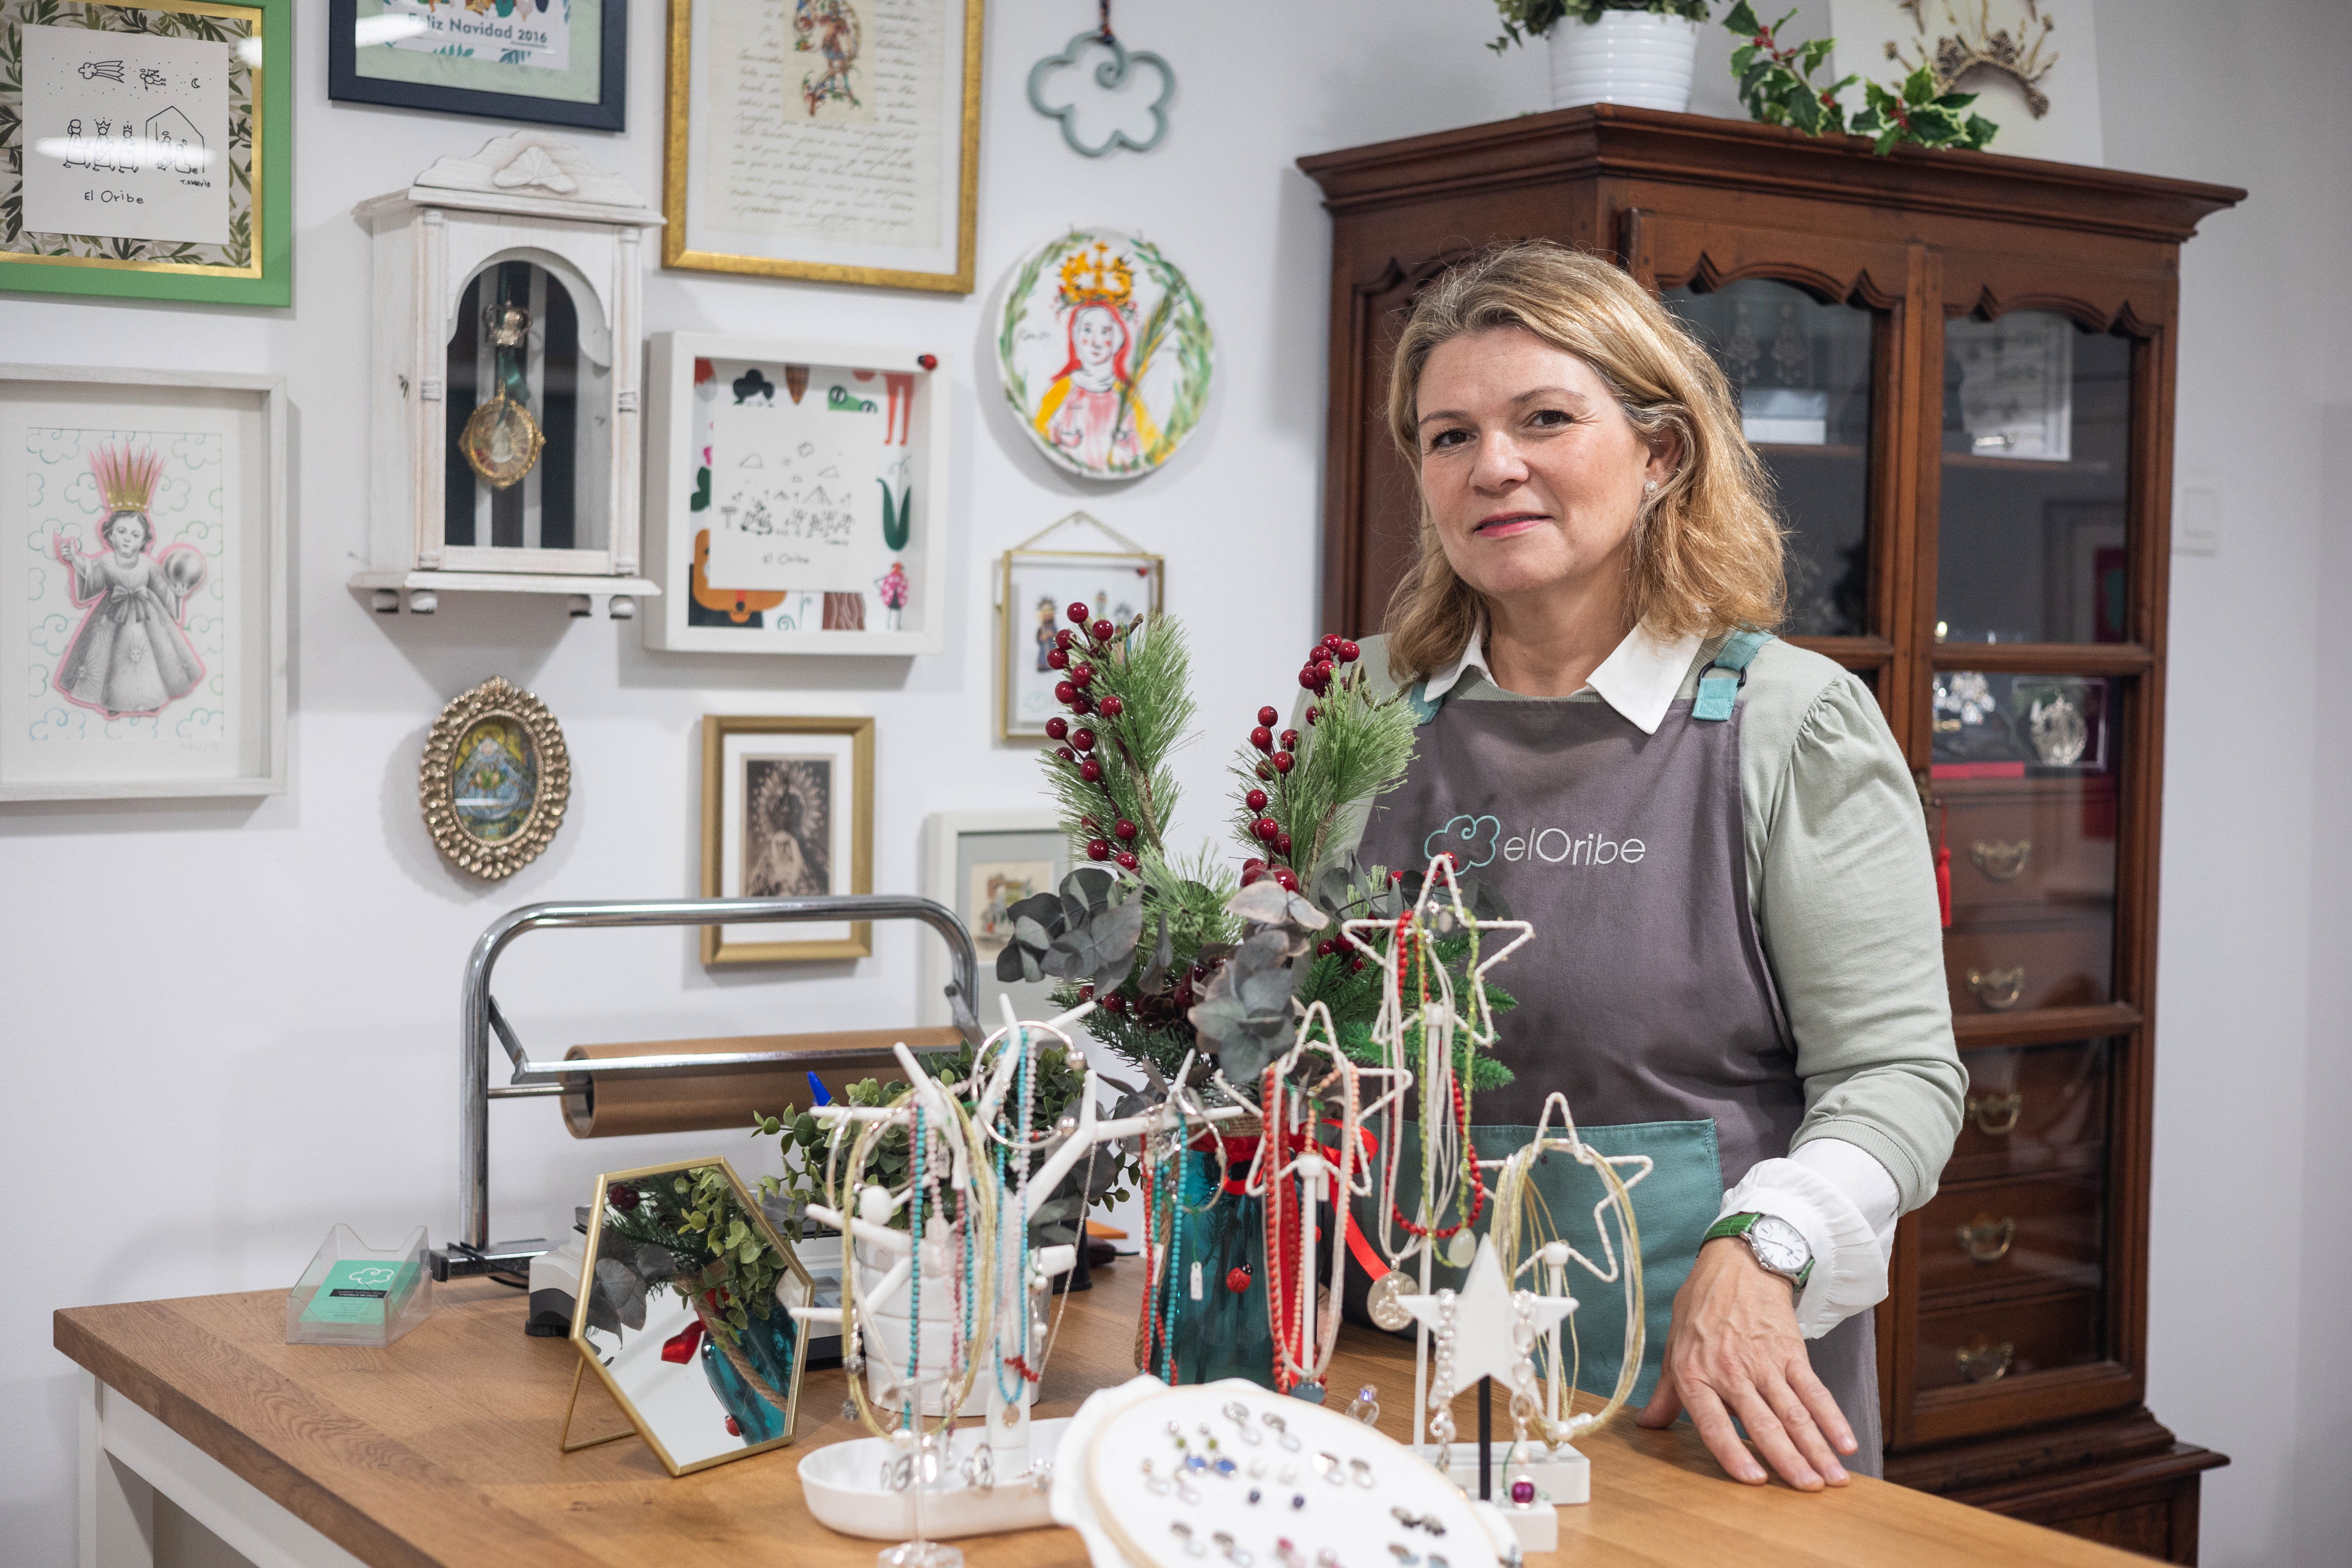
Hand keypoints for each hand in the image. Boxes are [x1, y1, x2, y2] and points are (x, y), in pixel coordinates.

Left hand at [1636, 1236, 1856, 1489]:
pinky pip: (1814, 1389)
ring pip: (1793, 1411)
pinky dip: (1832, 1417)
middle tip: (1806, 1490)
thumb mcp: (1674, 1348)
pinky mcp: (1792, 1351)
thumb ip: (1666, 1394)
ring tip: (1832, 1480)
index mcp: (1695, 1374)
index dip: (1733, 1453)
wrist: (1736, 1264)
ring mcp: (1764, 1361)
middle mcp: (1731, 1371)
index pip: (1713, 1423)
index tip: (1753, 1481)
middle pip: (1763, 1422)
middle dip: (1787, 1460)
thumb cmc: (1699, 1308)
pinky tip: (1846, 1444)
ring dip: (1815, 1448)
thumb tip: (1647, 1425)